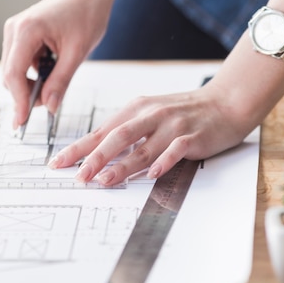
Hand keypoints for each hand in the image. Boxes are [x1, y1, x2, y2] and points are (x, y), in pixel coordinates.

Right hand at [1, 0, 115, 129]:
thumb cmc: (86, 13)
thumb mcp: (77, 52)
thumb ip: (61, 81)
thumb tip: (49, 107)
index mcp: (27, 31)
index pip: (14, 75)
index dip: (18, 101)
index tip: (22, 122)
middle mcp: (14, 29)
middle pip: (10, 75)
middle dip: (27, 93)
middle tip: (52, 101)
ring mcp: (15, 31)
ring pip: (14, 71)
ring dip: (31, 84)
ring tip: (56, 79)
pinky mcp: (20, 35)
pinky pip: (20, 63)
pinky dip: (33, 73)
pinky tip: (52, 66)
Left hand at [48, 84, 254, 185]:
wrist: (225, 102)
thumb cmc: (184, 112)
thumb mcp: (150, 115)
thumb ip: (127, 133)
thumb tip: (97, 156)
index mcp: (136, 109)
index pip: (101, 131)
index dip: (79, 149)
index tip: (58, 163)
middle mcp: (151, 115)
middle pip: (118, 137)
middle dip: (95, 158)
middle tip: (78, 176)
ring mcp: (173, 125)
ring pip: (143, 146)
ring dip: (122, 165)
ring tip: (105, 180)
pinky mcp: (193, 136)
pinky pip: (176, 149)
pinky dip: (163, 161)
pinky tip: (152, 173)